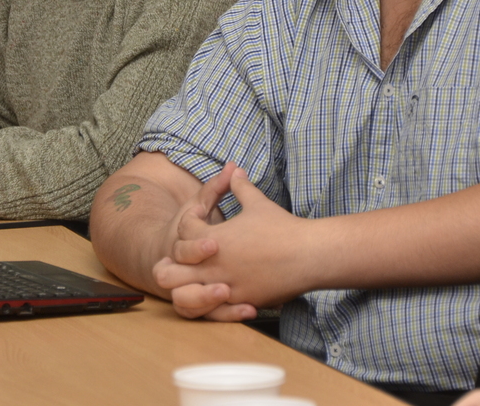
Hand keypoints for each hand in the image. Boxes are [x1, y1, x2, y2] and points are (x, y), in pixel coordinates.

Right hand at [148, 164, 254, 320]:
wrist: (172, 257)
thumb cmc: (194, 229)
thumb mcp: (203, 207)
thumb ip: (216, 188)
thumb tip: (234, 164)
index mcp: (182, 242)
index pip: (182, 237)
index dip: (195, 234)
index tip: (214, 230)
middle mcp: (183, 269)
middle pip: (174, 276)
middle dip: (197, 271)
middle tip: (220, 266)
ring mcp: (193, 289)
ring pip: (187, 304)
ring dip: (205, 299)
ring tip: (229, 292)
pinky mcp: (206, 306)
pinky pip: (210, 316)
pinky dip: (229, 315)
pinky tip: (251, 309)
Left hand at [154, 169, 311, 317]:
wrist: (308, 255)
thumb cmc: (283, 228)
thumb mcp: (258, 202)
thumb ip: (240, 187)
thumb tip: (234, 169)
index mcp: (213, 239)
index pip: (182, 233)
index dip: (188, 224)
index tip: (200, 220)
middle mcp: (214, 265)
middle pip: (170, 270)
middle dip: (173, 262)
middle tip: (186, 256)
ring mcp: (226, 287)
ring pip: (185, 296)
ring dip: (185, 288)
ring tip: (195, 279)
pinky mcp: (240, 302)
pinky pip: (212, 310)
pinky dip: (209, 302)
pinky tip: (217, 292)